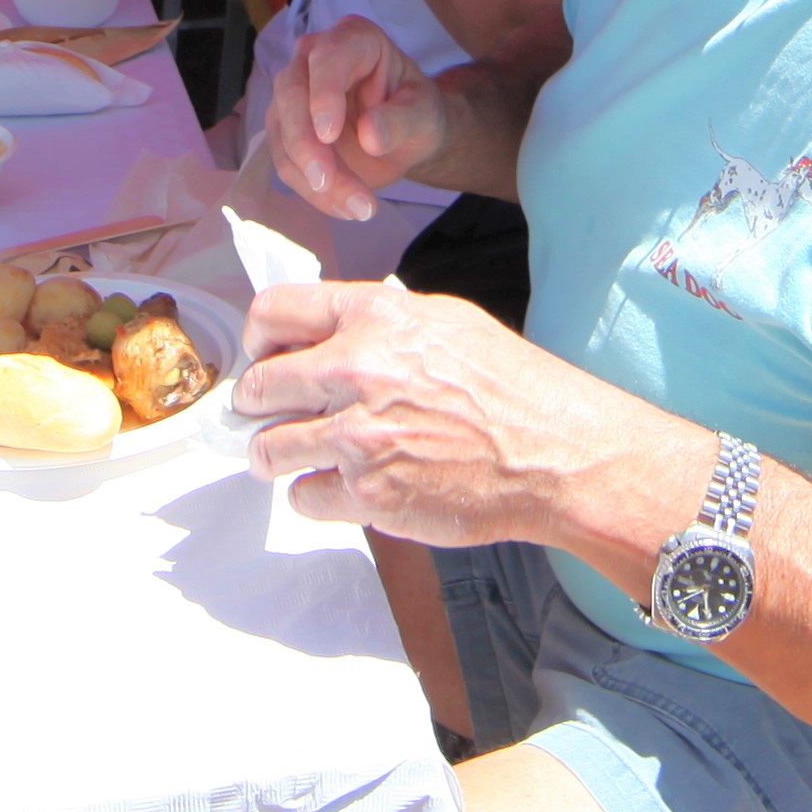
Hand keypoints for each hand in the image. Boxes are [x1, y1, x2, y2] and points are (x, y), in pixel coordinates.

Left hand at [233, 276, 636, 544]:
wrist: (557, 454)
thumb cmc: (513, 389)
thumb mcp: (446, 322)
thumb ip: (379, 322)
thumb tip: (327, 334)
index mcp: (374, 318)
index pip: (274, 313)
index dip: (258, 340)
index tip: (262, 359)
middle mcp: (358, 371)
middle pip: (258, 387)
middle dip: (255, 405)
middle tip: (265, 417)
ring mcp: (360, 437)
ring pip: (269, 448)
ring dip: (275, 456)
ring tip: (294, 459)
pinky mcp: (369, 495)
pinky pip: (305, 497)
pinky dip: (316, 496)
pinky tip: (344, 488)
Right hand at [267, 17, 445, 218]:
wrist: (406, 135)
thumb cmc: (417, 112)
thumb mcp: (426, 115)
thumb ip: (402, 120)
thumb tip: (370, 135)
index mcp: (354, 40)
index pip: (327, 58)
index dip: (322, 94)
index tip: (328, 135)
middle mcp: (314, 60)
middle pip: (290, 94)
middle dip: (305, 143)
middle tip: (327, 182)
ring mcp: (294, 94)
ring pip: (283, 134)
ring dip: (311, 177)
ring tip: (358, 207)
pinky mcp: (286, 130)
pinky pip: (286, 162)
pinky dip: (312, 191)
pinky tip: (346, 207)